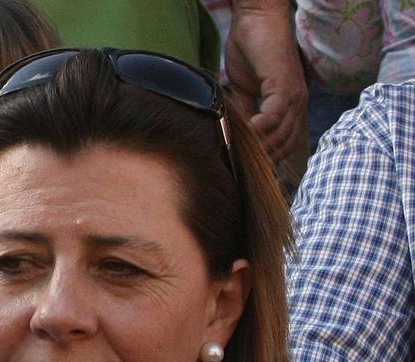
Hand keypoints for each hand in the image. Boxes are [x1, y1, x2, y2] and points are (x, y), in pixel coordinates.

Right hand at [224, 1, 308, 161]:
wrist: (256, 17)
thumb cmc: (250, 46)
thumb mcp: (245, 88)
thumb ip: (246, 112)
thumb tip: (236, 136)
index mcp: (290, 104)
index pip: (284, 142)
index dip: (267, 158)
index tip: (246, 170)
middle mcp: (298, 102)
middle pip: (284, 145)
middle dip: (263, 161)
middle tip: (240, 171)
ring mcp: (294, 96)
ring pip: (280, 136)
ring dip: (258, 149)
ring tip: (237, 157)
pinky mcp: (284, 87)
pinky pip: (272, 119)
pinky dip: (257, 132)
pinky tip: (242, 136)